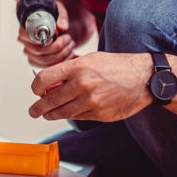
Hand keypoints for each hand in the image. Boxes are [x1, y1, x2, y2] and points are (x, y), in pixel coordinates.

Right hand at [17, 0, 75, 67]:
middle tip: (68, 38)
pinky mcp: (38, 62)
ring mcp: (31, 54)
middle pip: (39, 51)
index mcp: (25, 28)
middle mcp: (26, 43)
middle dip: (57, 47)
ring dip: (62, 54)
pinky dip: (61, 61)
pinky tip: (69, 53)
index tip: (53, 38)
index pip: (28, 37)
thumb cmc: (54, 17)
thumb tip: (62, 26)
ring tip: (70, 44)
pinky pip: (48, 67)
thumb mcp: (59, 10)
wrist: (57, 26)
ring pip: (45, 61)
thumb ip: (61, 16)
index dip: (41, 39)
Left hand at [28, 52, 152, 121]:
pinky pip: (78, 117)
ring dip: (51, 114)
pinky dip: (71, 116)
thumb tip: (51, 80)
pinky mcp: (99, 114)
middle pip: (49, 100)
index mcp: (78, 67)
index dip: (35, 86)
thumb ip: (70, 69)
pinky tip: (68, 113)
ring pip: (62, 112)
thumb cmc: (118, 66)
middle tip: (34, 110)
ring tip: (47, 114)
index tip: (35, 90)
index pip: (44, 78)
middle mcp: (82, 85)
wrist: (143, 78)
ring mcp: (91, 101)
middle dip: (38, 107)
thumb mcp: (91, 59)